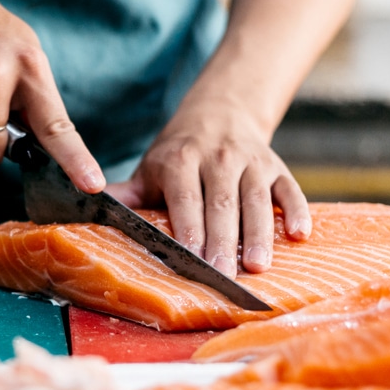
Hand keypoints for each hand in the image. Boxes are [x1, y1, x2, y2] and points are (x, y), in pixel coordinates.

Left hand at [103, 100, 309, 274]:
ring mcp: (251, 162)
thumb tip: (89, 209)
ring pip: (257, 200)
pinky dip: (297, 211)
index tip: (190, 257)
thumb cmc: (180, 154)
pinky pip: (290, 190)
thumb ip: (127, 194)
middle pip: (222, 205)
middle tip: (224, 277)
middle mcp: (219, 158)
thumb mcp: (151, 168)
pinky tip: (300, 236)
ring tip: (259, 265)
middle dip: (223, 241)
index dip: (189, 228)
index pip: (186, 198)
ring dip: (259, 233)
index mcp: (182, 160)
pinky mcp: (277, 167)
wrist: (221, 112)